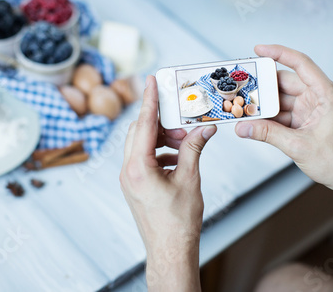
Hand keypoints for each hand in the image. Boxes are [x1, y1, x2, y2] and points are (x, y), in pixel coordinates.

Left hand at [120, 75, 216, 290]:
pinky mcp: (134, 184)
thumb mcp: (189, 179)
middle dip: (161, 123)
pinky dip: (160, 152)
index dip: (148, 100)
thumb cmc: (177, 222)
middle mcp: (128, 171)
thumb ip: (194, 149)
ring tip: (184, 143)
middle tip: (182, 122)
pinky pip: (143, 158)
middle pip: (138, 132)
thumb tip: (204, 128)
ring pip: (141, 144)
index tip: (150, 81)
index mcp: (138, 168)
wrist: (169, 250)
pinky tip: (178, 157)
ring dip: (162, 138)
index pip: (143, 124)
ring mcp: (129, 179)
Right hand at [235, 45, 332, 200]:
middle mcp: (318, 97)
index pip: (301, 64)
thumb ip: (268, 134)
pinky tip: (252, 120)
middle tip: (241, 86)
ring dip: (262, 104)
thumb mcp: (299, 146)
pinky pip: (280, 113)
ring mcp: (309, 108)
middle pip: (284, 82)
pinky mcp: (302, 119)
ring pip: (279, 99)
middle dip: (262, 86)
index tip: (259, 50)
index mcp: (325, 94)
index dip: (279, 53)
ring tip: (242, 106)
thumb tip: (244, 126)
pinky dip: (267, 117)